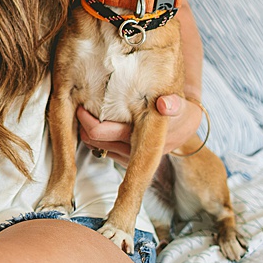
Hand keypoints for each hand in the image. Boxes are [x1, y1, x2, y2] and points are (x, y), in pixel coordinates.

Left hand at [76, 94, 203, 165]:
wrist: (183, 127)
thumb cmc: (178, 112)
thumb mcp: (179, 105)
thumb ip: (173, 105)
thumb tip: (164, 105)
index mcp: (140, 139)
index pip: (102, 133)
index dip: (87, 121)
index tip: (80, 105)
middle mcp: (131, 152)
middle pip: (94, 140)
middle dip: (83, 124)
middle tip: (78, 104)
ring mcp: (126, 157)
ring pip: (95, 146)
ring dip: (87, 130)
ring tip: (84, 111)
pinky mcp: (123, 158)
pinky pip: (101, 147)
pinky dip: (95, 136)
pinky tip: (96, 121)